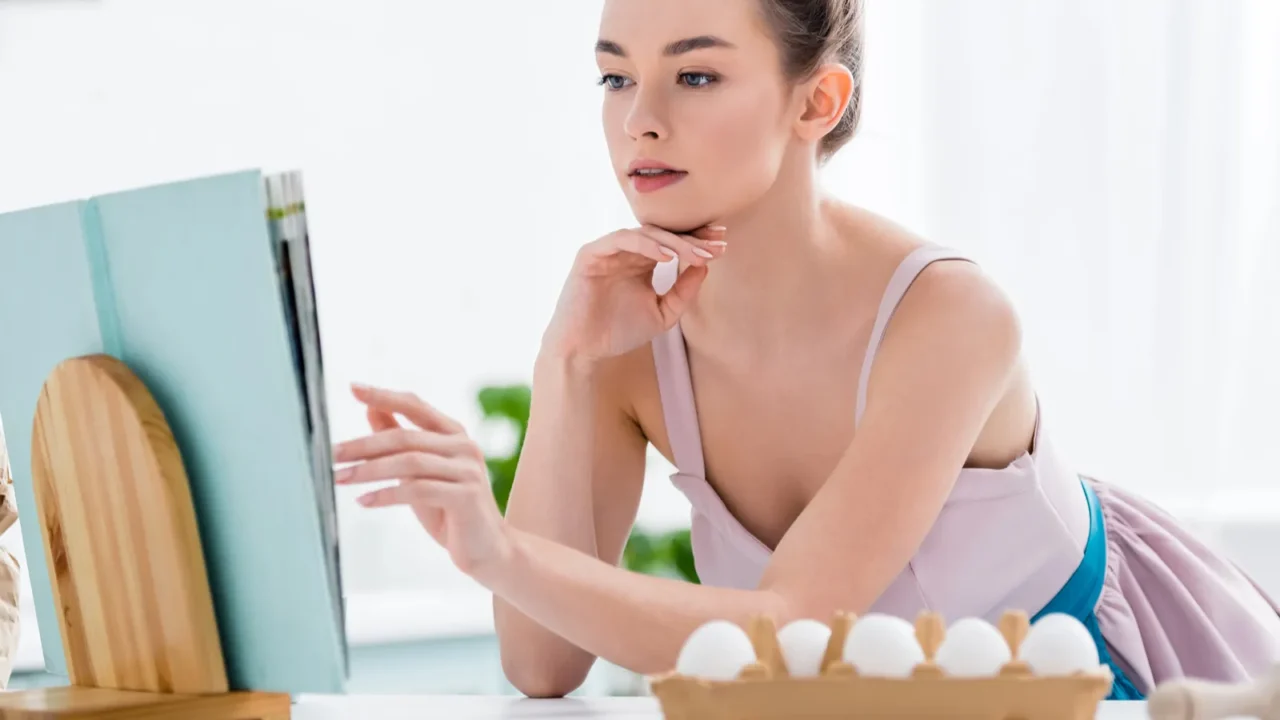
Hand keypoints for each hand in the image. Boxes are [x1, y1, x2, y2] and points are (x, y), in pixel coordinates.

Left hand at [333, 383, 511, 582]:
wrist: (487, 550)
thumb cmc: (450, 511)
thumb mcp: (421, 473)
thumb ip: (401, 441)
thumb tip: (371, 408)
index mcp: (454, 434)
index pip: (415, 405)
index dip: (384, 395)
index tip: (353, 388)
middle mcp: (464, 446)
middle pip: (405, 437)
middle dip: (363, 445)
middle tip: (331, 453)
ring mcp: (467, 470)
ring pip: (409, 462)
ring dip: (369, 470)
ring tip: (339, 478)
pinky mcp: (466, 496)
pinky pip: (418, 490)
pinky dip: (386, 495)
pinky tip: (364, 501)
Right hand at [541, 224, 726, 362]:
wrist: (583, 351)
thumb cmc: (618, 332)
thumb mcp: (662, 313)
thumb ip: (683, 291)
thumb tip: (705, 266)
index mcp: (642, 262)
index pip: (673, 243)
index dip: (697, 242)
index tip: (723, 247)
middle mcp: (626, 252)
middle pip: (663, 234)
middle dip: (692, 238)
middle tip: (716, 246)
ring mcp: (608, 250)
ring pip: (646, 233)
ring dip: (674, 242)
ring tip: (696, 254)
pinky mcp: (591, 254)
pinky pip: (622, 240)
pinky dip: (646, 245)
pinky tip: (667, 256)